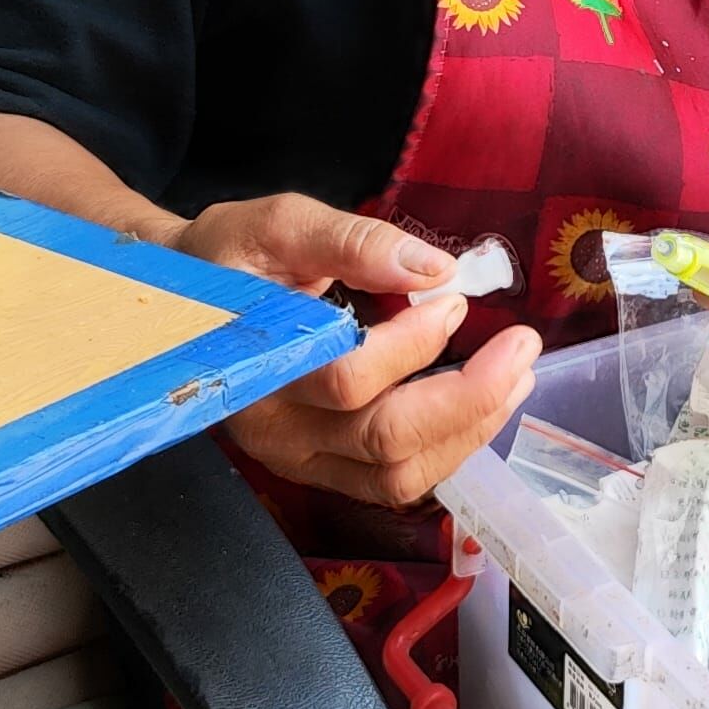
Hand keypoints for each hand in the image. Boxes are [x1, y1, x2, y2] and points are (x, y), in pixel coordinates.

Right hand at [169, 194, 540, 505]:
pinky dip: (448, 450)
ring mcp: (297, 460)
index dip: (413, 344)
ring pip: (398, 475)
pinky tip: (483, 408)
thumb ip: (353, 241)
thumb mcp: (280, 225)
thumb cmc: (231, 258)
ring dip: (470, 430)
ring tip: (516, 377)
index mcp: (257, 366)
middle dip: (469, 397)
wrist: (186, 304)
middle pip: (384, 440)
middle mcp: (274, 430)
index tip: (456, 298)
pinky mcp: (321, 469)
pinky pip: (394, 482)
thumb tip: (435, 269)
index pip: (348, 377)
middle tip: (522, 347)